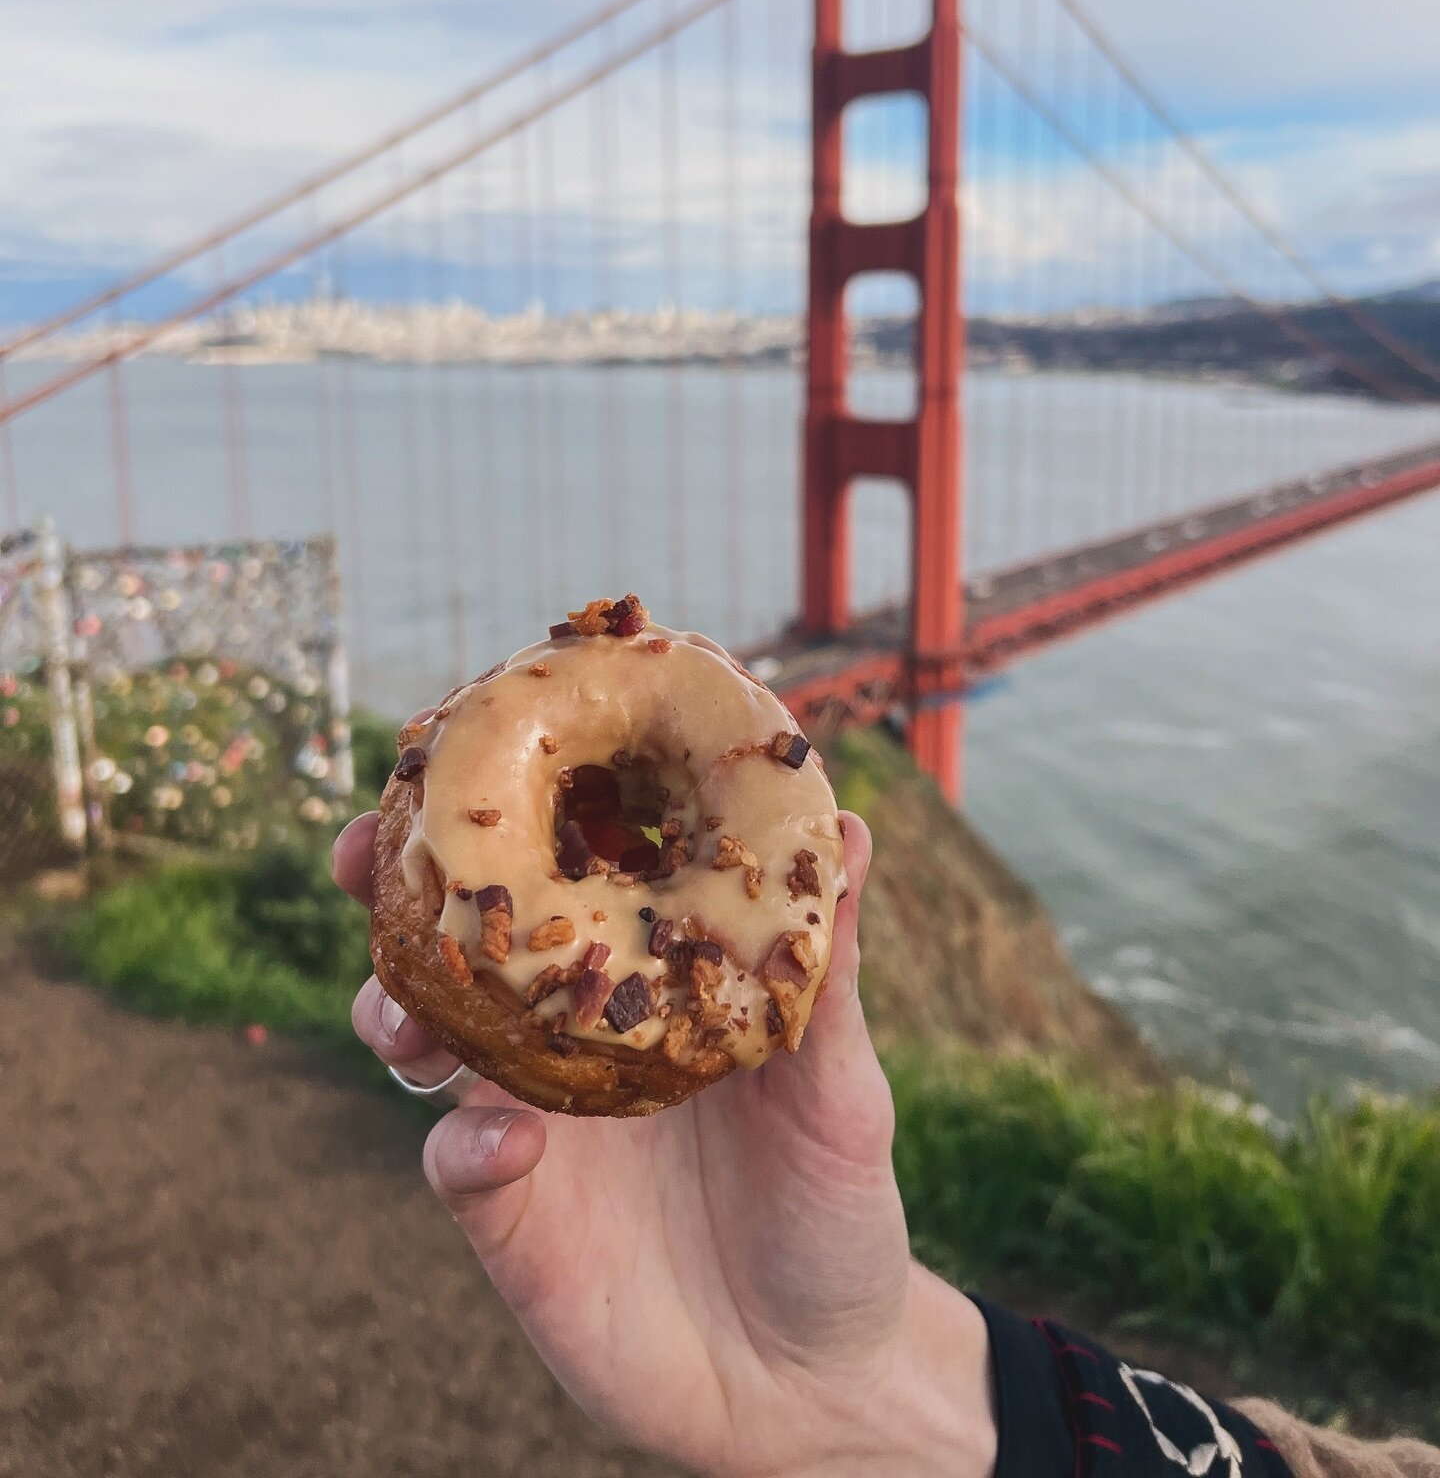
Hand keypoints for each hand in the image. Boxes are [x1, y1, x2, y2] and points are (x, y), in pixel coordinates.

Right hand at [335, 799, 995, 1477]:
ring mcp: (529, 1117)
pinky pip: (452, 1161)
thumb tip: (850, 827)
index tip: (465, 744)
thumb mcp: (843, 1085)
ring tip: (406, 1008)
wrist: (815, 1378)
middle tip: (364, 854)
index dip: (511, 808)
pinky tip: (503, 1139)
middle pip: (459, 937)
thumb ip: (830, 968)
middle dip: (397, 888)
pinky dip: (461, 1141)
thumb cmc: (836, 1207)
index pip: (560, 868)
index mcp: (641, 976)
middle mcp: (569, 1030)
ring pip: (422, 1036)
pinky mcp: (508, 1216)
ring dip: (396, 1006)